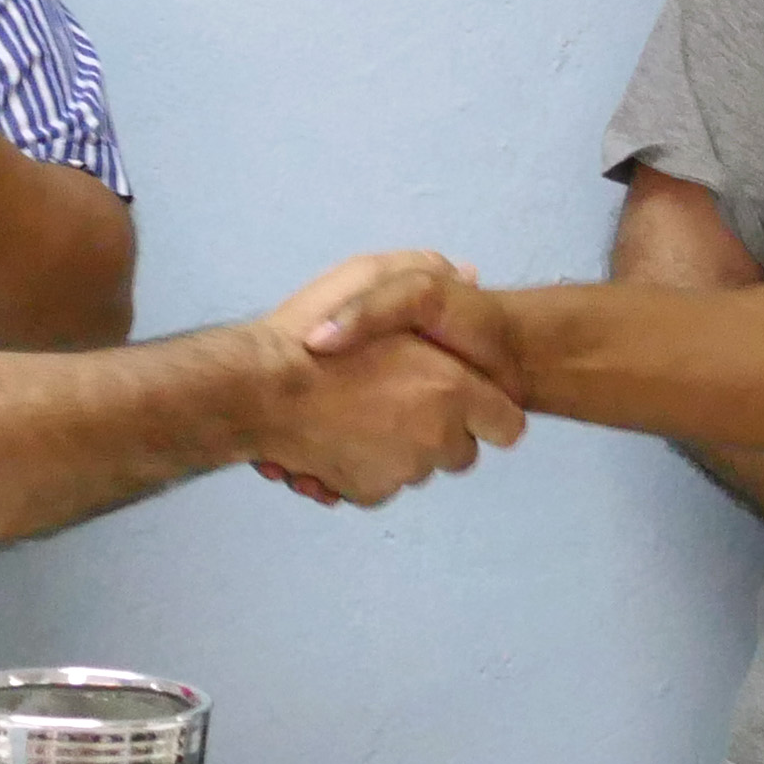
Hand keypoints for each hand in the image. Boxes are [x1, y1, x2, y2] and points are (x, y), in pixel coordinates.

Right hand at [249, 253, 524, 505]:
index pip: (507, 426)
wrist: (257, 391)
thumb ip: (428, 270)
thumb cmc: (313, 331)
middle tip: (398, 400)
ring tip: (357, 413)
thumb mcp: (373, 275)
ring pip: (417, 468)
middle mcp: (436, 440)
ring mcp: (402, 472)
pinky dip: (363, 466)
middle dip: (438, 432)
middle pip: (461, 453)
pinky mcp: (367, 493)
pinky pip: (379, 483)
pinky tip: (335, 435)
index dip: (488, 412)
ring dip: (397, 447)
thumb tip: (467, 273)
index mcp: (453, 391)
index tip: (461, 399)